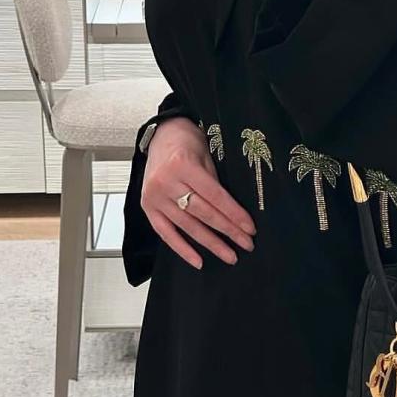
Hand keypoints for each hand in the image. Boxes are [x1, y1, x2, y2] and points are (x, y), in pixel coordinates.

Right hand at [141, 117, 255, 269]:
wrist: (161, 135)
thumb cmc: (187, 143)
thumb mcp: (207, 155)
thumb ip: (217, 184)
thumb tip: (236, 215)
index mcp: (183, 165)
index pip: (215, 196)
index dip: (234, 214)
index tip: (250, 229)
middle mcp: (166, 182)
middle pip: (203, 214)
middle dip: (228, 231)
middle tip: (246, 245)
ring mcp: (154, 196)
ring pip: (187, 226)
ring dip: (211, 244)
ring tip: (230, 256)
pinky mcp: (147, 207)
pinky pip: (165, 233)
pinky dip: (182, 249)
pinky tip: (198, 261)